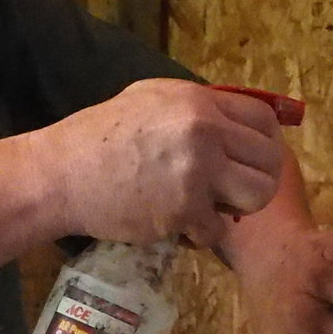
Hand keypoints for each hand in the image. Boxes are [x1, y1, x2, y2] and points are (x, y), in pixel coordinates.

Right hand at [40, 80, 285, 249]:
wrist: (62, 174)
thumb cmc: (99, 136)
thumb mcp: (150, 99)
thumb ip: (196, 106)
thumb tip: (235, 119)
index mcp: (200, 102)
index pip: (264, 121)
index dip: (266, 145)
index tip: (253, 161)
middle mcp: (205, 131)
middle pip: (270, 160)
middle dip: (257, 180)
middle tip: (234, 192)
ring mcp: (197, 170)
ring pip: (258, 195)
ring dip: (240, 209)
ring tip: (216, 209)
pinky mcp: (184, 208)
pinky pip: (219, 229)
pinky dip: (203, 234)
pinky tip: (183, 227)